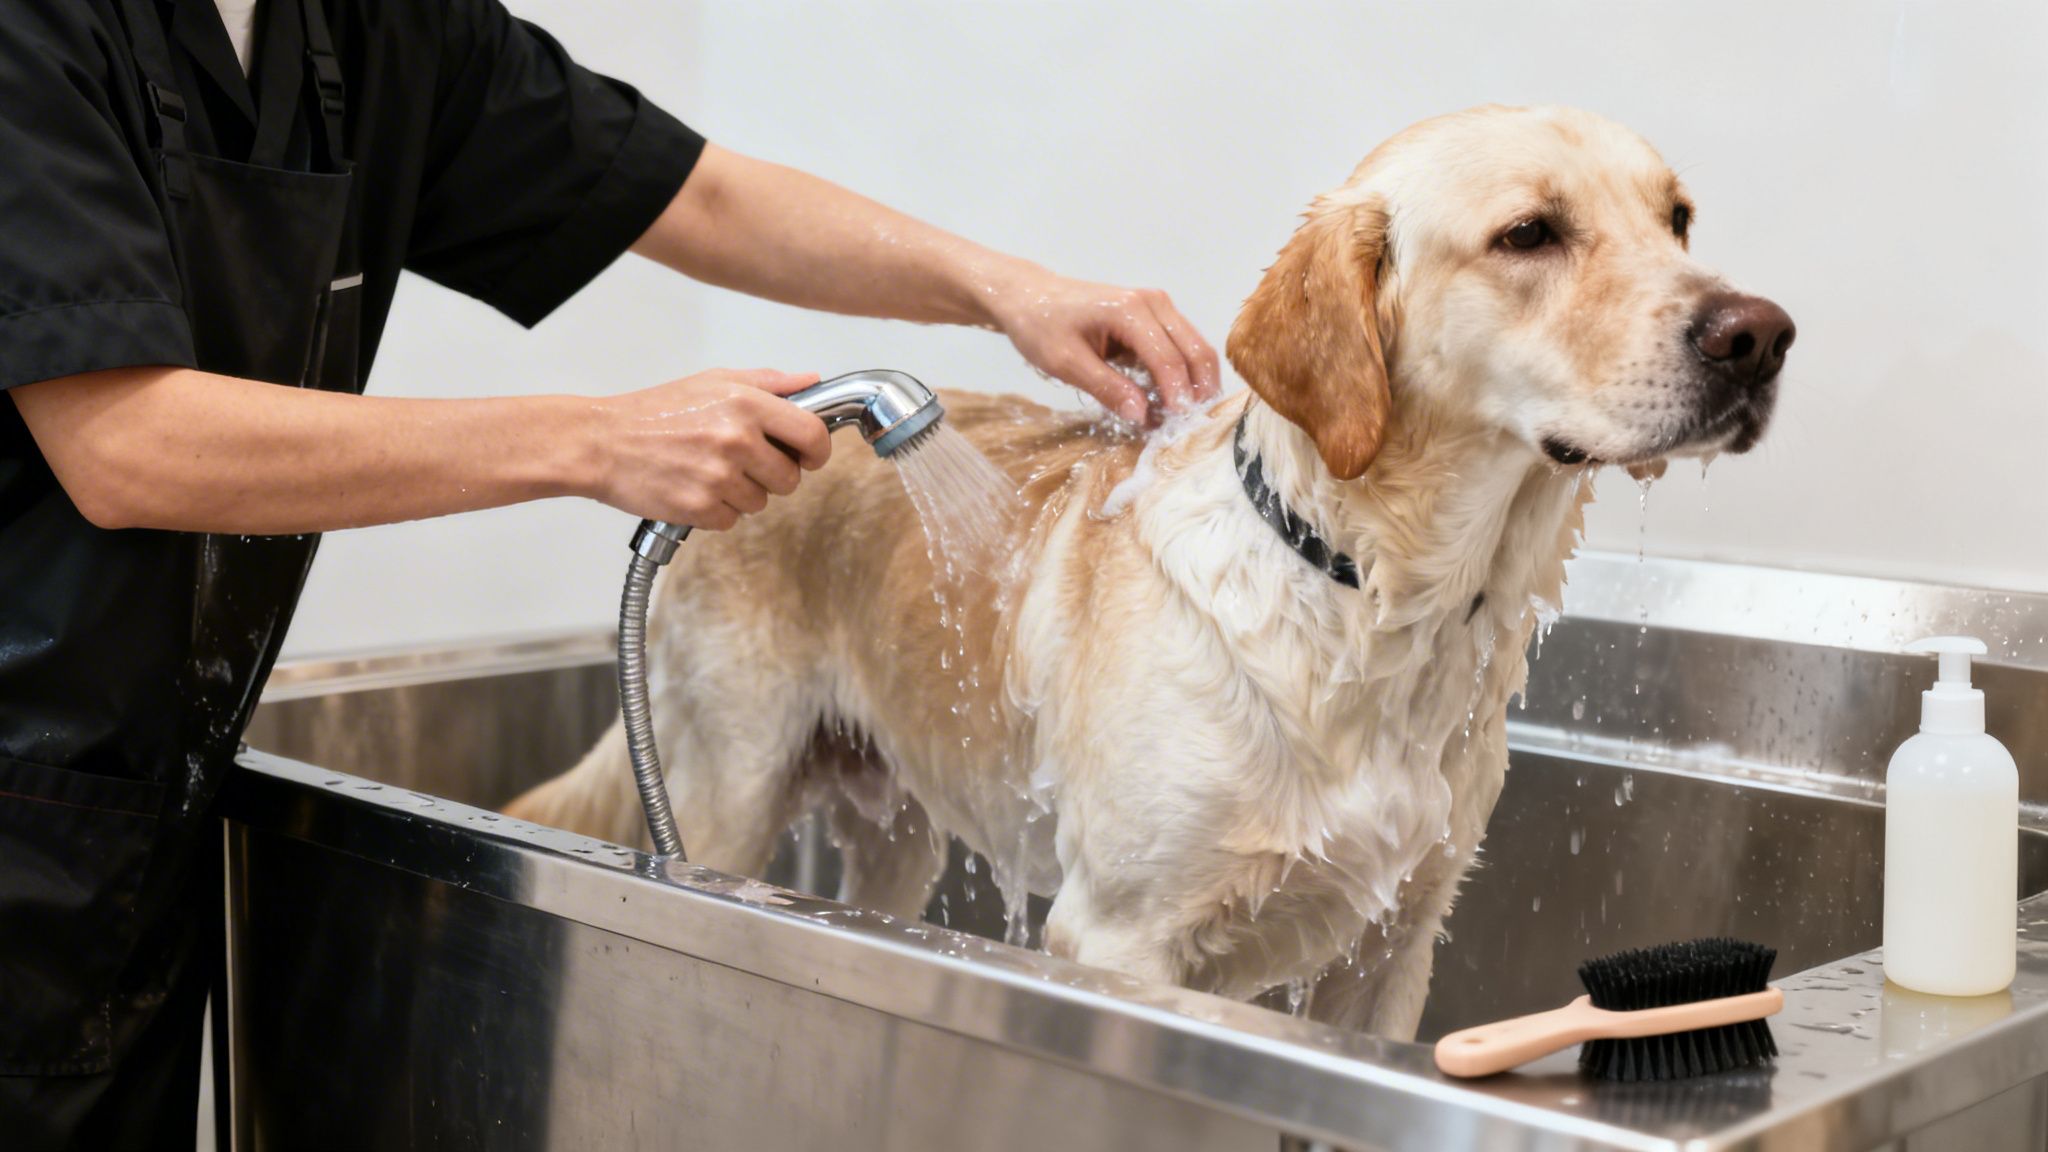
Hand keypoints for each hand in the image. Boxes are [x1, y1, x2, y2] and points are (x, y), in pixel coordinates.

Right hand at [594, 369, 830, 529]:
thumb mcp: (712, 382)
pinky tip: (695, 488)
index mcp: (746, 404)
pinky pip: (732, 520)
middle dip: (772, 475)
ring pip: (761, 502)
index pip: (812, 435)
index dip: (817, 451)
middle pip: (790, 478)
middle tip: (743, 463)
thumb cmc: (654, 412)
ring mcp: (719, 477)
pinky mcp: (701, 508)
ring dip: (742, 494)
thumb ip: (768, 383)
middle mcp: (737, 440)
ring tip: (709, 472)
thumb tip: (811, 382)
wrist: (601, 442)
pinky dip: (717, 511)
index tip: (809, 456)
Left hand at [989, 272, 1220, 425]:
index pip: (1168, 359)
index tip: (1179, 429)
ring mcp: (1158, 306)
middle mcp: (1154, 303)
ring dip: (1195, 384)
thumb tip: (1142, 416)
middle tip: (1193, 429)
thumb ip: (1107, 388)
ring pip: (1195, 348)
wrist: (1030, 295)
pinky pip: (1180, 347)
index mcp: (1131, 310)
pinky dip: (1182, 375)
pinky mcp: (1155, 316)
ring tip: (1184, 420)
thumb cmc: (1040, 325)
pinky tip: (1171, 402)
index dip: (1177, 396)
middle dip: (1199, 391)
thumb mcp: (1066, 362)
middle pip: (1196, 350)